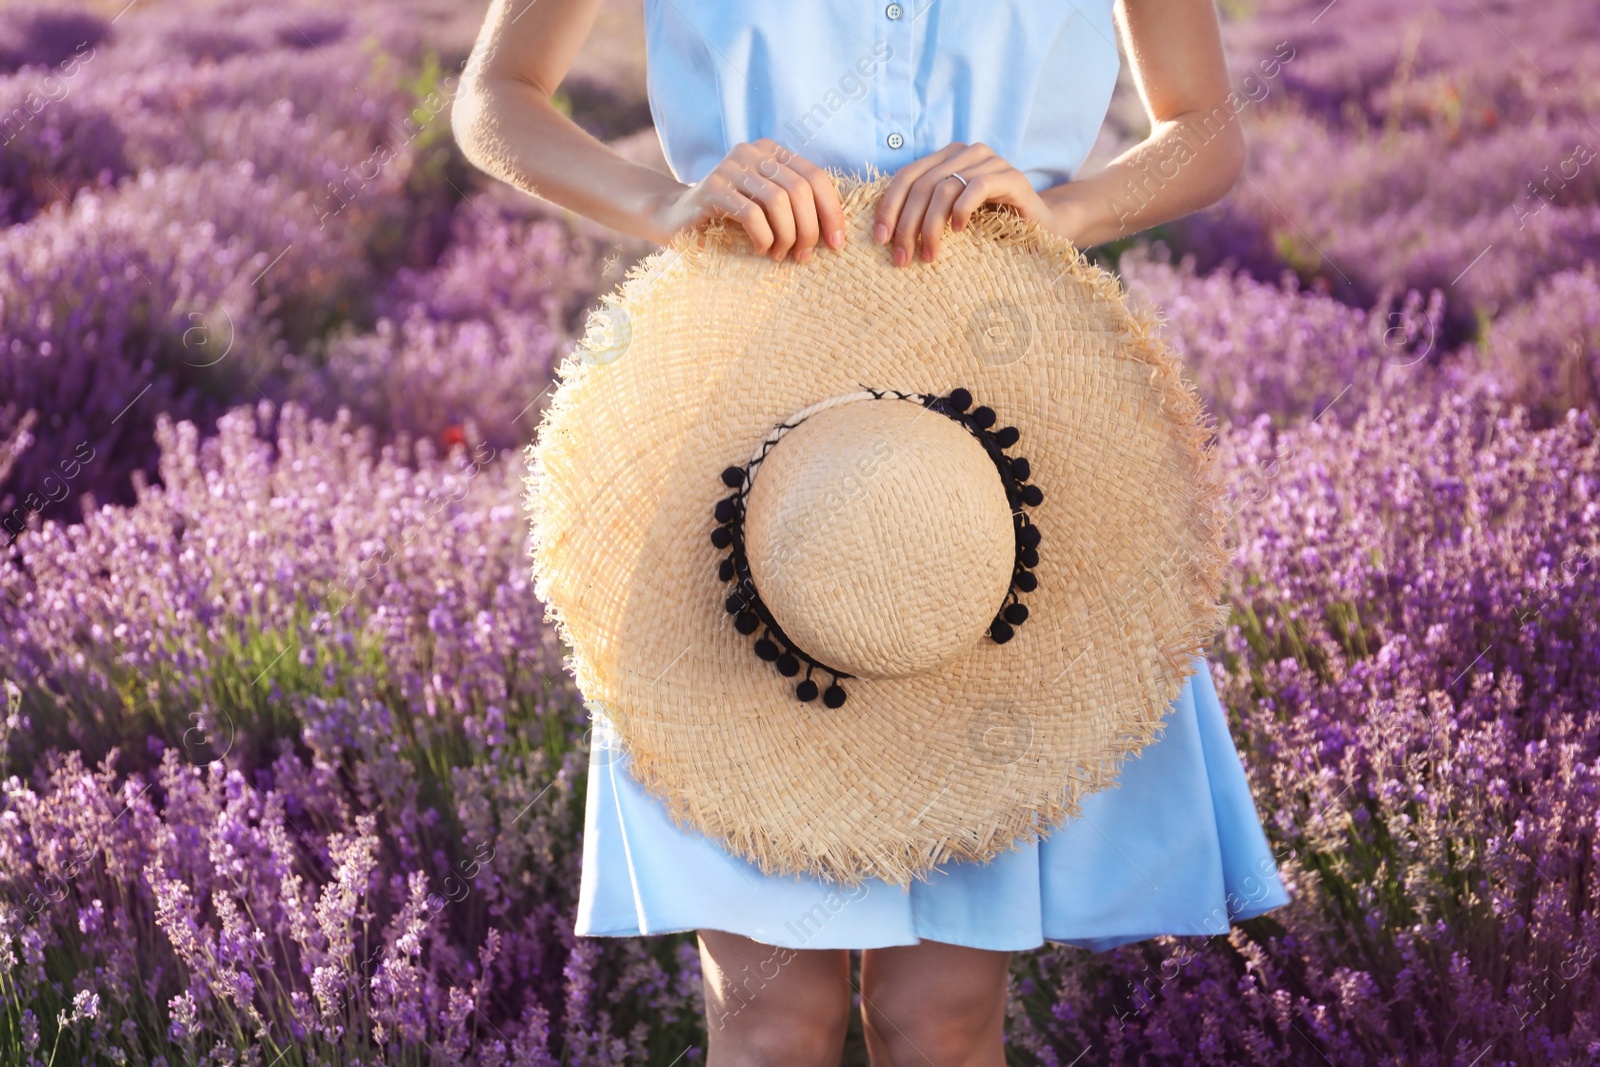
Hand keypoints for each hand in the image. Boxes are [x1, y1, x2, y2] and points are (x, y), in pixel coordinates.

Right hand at [648, 139, 845, 261]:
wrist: (676, 220)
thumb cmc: (730, 220)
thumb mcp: (767, 207)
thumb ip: (796, 206)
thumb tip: (836, 231)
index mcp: (771, 152)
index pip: (815, 176)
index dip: (832, 211)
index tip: (837, 243)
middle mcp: (752, 152)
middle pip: (799, 189)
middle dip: (810, 229)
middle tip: (805, 256)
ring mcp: (730, 167)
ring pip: (778, 201)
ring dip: (787, 236)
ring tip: (782, 255)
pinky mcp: (711, 188)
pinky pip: (751, 214)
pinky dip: (763, 237)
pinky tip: (760, 250)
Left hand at [874, 142, 1053, 265]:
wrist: (1041, 226)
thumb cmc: (990, 224)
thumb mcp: (949, 217)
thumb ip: (923, 212)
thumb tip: (883, 233)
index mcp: (945, 157)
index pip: (906, 177)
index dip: (888, 207)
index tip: (880, 239)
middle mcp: (965, 152)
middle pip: (922, 185)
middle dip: (907, 224)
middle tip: (902, 257)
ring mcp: (989, 160)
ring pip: (945, 188)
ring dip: (931, 226)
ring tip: (929, 255)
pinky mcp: (1011, 176)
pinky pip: (977, 186)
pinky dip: (962, 210)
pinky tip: (958, 231)